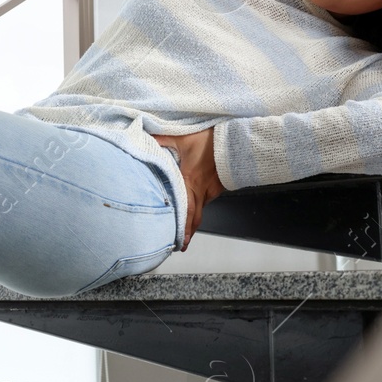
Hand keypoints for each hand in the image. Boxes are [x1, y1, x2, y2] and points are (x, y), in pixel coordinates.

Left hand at [151, 128, 225, 250]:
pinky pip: (207, 199)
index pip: (185, 209)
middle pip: (194, 216)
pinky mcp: (219, 185)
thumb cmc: (211, 139)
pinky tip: (194, 208)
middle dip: (188, 232)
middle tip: (181, 245)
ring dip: (193, 220)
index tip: (178, 241)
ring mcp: (212, 188)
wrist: (236, 139)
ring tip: (185, 232)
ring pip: (200, 208)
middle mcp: (202, 188)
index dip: (182, 226)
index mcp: (190, 179)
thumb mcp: (182, 136)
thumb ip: (162, 139)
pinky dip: (200, 205)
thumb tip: (144, 138)